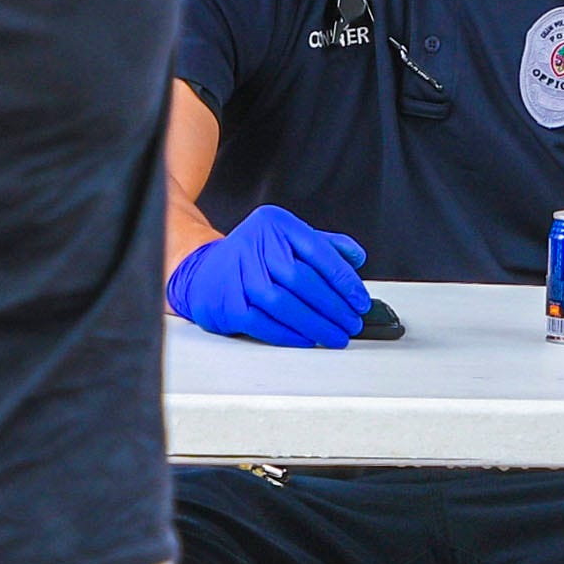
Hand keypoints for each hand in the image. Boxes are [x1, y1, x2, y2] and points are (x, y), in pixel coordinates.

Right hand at [169, 204, 367, 347]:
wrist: (203, 272)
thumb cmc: (253, 257)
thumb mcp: (287, 239)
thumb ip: (324, 245)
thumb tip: (356, 258)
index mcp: (277, 224)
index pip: (319, 252)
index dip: (344, 280)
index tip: (360, 300)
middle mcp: (256, 244)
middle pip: (302, 279)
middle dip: (333, 306)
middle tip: (352, 323)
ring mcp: (239, 273)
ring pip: (284, 303)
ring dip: (315, 324)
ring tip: (335, 336)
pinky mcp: (228, 302)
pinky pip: (264, 322)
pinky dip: (289, 334)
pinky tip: (308, 339)